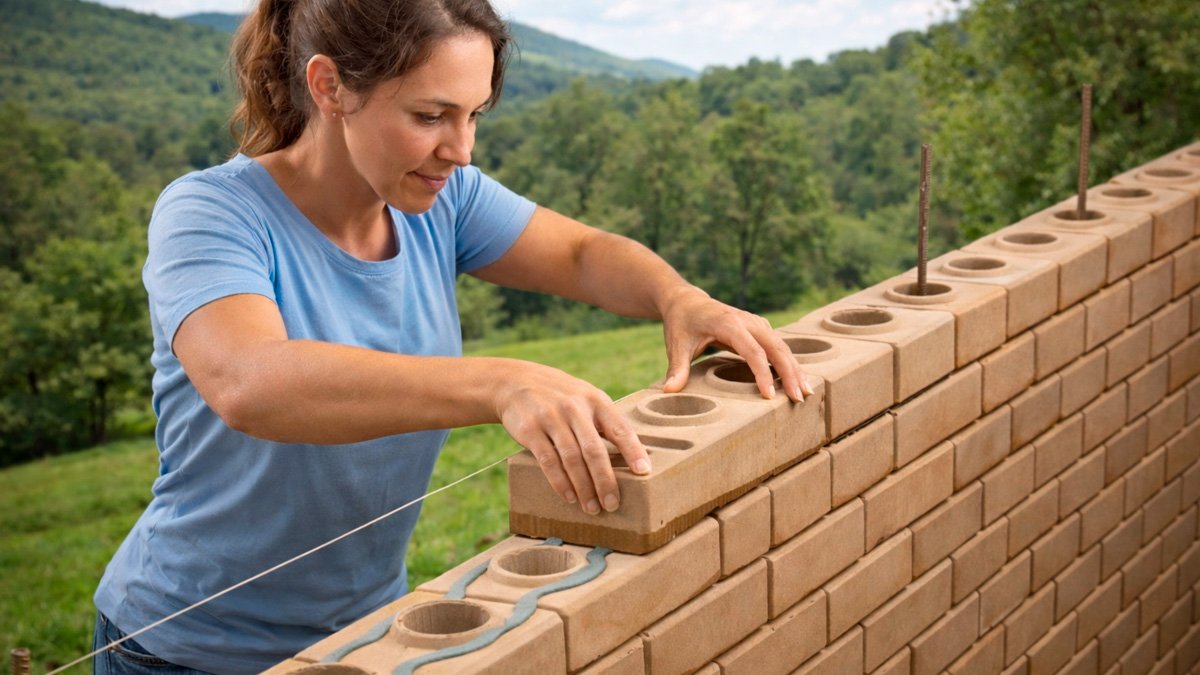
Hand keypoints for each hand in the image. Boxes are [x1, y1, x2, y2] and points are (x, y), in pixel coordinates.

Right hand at [494, 360, 650, 514]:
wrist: (515, 381)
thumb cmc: (561, 397)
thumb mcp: (586, 398)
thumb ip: (604, 422)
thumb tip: (631, 457)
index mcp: (596, 401)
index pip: (619, 428)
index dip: (633, 451)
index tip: (644, 472)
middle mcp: (575, 408)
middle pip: (594, 450)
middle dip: (605, 480)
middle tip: (612, 504)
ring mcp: (551, 418)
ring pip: (571, 459)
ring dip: (583, 487)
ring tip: (592, 508)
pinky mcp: (531, 429)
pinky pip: (548, 461)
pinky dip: (560, 482)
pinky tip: (569, 497)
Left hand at [659, 287, 812, 401]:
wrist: (686, 301)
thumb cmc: (681, 323)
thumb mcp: (677, 345)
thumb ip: (677, 368)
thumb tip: (669, 391)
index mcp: (729, 323)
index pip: (753, 351)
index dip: (762, 374)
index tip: (769, 396)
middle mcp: (748, 320)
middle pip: (776, 347)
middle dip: (790, 372)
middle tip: (799, 398)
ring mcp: (756, 323)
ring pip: (782, 346)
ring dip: (795, 368)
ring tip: (807, 392)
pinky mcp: (760, 328)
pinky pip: (779, 346)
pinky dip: (790, 362)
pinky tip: (798, 380)